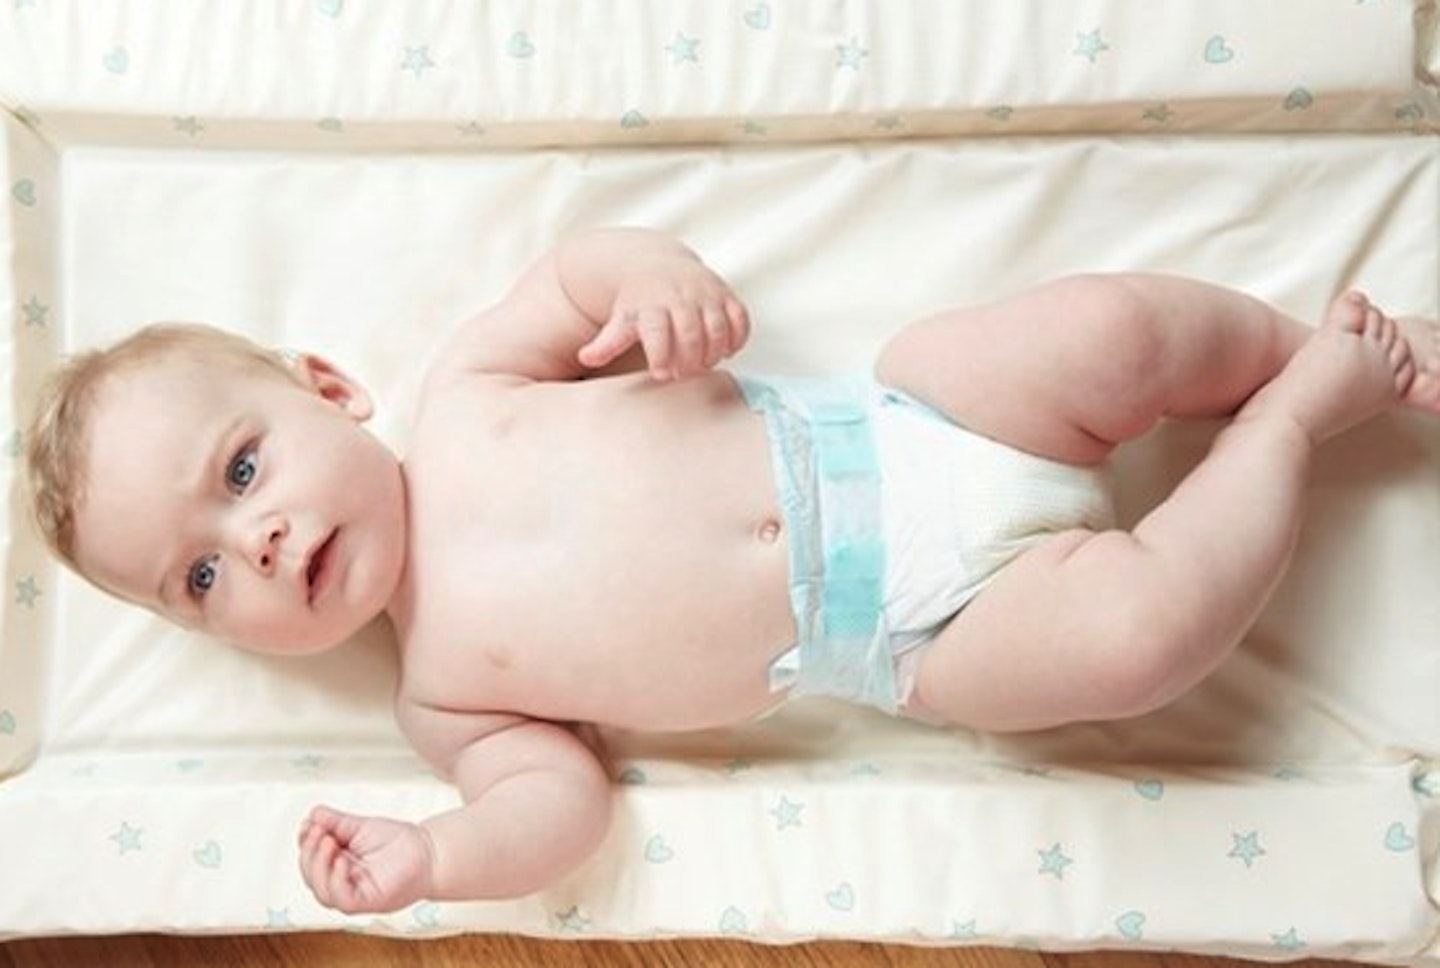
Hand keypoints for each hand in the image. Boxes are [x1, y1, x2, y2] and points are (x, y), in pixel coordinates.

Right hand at [298, 805, 434, 913]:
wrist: (430, 851)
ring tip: (329, 841)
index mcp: (337, 863)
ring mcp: (353, 893)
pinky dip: (336, 881)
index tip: (310, 822)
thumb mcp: (361, 827)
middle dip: (310, 851)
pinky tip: (341, 861)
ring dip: (319, 865)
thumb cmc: (398, 841)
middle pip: (311, 875)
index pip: (309, 858)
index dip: (305, 841)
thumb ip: (337, 822)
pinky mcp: (366, 902)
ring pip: (321, 890)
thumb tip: (313, 814)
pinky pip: (342, 899)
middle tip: (320, 831)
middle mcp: (342, 881)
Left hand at [576, 255, 750, 380]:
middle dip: (689, 361)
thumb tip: (585, 359)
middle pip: (691, 335)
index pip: (658, 332)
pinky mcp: (726, 294)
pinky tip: (723, 350)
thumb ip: (607, 342)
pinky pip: (740, 319)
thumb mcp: (621, 319)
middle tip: (680, 373)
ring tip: (700, 365)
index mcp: (652, 304)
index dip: (660, 356)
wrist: (655, 264)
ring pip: (718, 329)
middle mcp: (681, 296)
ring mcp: (706, 294)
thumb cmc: (637, 302)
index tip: (659, 373)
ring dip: (713, 354)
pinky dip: (736, 339)